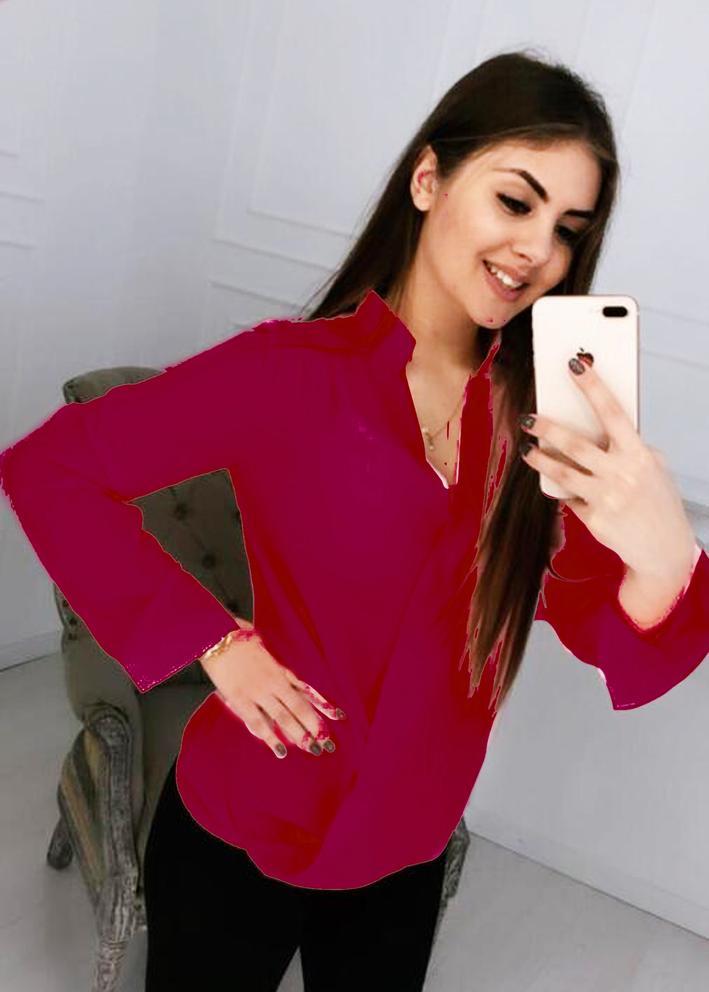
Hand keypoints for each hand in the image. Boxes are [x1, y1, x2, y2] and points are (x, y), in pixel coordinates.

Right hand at [202, 616, 345, 758]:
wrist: (218, 637)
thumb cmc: (241, 640)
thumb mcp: (266, 654)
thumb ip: (278, 670)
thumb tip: (289, 680)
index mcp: (280, 672)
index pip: (306, 694)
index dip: (322, 707)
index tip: (338, 718)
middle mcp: (273, 683)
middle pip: (299, 709)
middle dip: (314, 727)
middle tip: (327, 744)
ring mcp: (258, 692)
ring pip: (283, 718)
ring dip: (298, 735)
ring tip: (311, 749)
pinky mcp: (240, 699)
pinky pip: (257, 722)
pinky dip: (270, 738)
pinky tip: (280, 750)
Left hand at [518, 353, 695, 581]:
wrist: (664, 548)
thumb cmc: (656, 499)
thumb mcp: (652, 466)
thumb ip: (627, 446)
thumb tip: (594, 425)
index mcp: (639, 454)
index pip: (613, 412)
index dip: (593, 386)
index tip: (575, 364)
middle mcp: (622, 474)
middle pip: (576, 444)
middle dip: (549, 428)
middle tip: (529, 418)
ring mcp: (606, 498)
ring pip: (563, 472)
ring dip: (540, 459)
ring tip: (526, 449)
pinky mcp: (594, 519)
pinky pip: (569, 497)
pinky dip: (562, 489)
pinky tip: (555, 483)